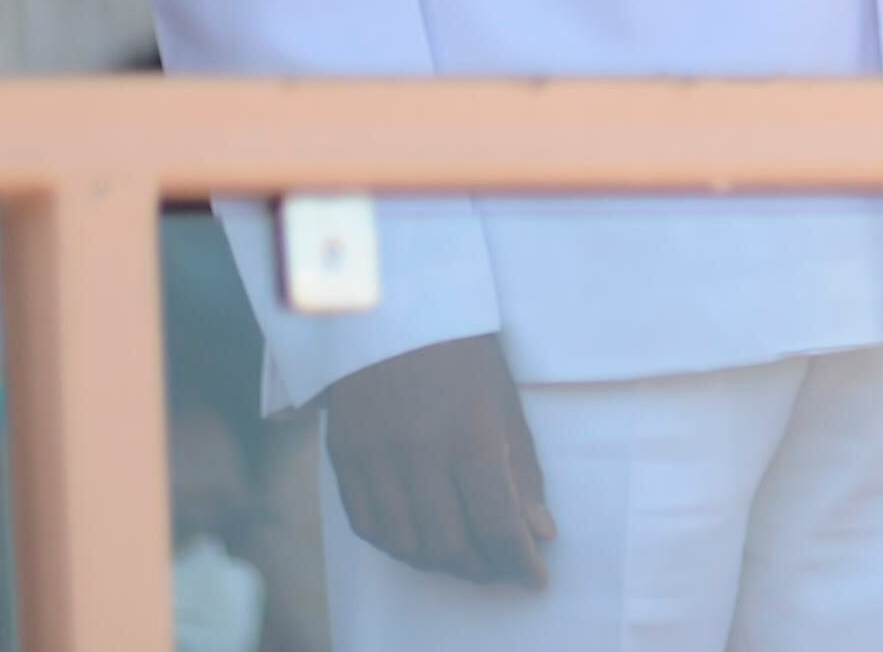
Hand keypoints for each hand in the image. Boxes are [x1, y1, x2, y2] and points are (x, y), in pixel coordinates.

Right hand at [321, 334, 551, 587]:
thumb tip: (539, 532)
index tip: (533, 577)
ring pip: (406, 544)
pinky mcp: (343, 457)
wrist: (390, 305)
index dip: (518, 562)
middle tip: (501, 568)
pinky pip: (367, 524)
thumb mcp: (504, 401)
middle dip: (483, 568)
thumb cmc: (460, 350)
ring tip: (465, 557)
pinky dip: (396, 543)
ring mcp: (375, 458)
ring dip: (440, 562)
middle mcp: (419, 454)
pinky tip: (419, 539)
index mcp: (470, 435)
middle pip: (450, 545)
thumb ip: (521, 471)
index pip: (496, 525)